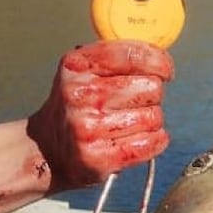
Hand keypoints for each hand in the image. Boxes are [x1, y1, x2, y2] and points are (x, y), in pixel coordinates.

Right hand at [26, 40, 173, 191]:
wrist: (46, 149)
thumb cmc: (75, 106)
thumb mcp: (82, 71)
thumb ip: (116, 58)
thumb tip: (161, 56)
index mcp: (77, 65)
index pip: (132, 55)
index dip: (159, 61)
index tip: (166, 71)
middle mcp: (81, 94)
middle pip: (151, 87)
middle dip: (150, 95)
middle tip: (135, 102)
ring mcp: (89, 128)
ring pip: (154, 117)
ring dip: (150, 120)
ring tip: (130, 123)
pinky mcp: (100, 157)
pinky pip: (151, 143)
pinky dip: (154, 141)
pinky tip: (138, 138)